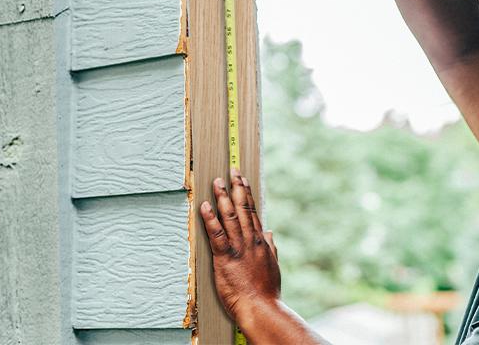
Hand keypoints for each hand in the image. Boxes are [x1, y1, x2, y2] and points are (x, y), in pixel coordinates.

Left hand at [200, 168, 279, 323]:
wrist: (261, 307)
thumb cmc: (267, 291)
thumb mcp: (273, 266)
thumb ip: (271, 247)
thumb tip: (270, 233)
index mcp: (261, 242)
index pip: (253, 212)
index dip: (247, 194)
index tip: (243, 180)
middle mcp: (250, 240)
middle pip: (243, 208)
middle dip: (236, 187)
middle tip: (231, 170)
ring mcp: (238, 248)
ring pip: (230, 217)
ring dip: (222, 197)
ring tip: (217, 182)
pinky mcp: (225, 258)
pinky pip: (216, 235)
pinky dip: (210, 219)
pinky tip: (205, 206)